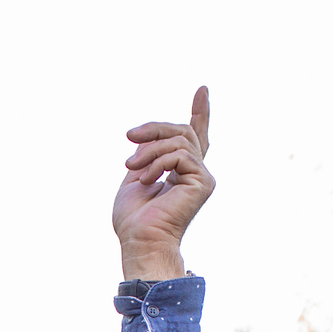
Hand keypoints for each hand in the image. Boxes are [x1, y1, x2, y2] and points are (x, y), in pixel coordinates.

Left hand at [112, 87, 213, 281]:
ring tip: (132, 170)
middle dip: (153, 129)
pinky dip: (157, 164)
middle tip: (129, 135)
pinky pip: (179, 155)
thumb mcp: (135, 176)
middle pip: (180, 131)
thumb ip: (146, 155)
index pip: (193, 137)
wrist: (140, 241)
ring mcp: (201, 176)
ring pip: (177, 141)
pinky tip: (146, 181)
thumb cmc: (134, 220)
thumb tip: (148, 139)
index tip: (202, 89)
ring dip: (149, 152)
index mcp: (180, 171)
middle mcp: (196, 172)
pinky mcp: (203, 182)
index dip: (200, 112)